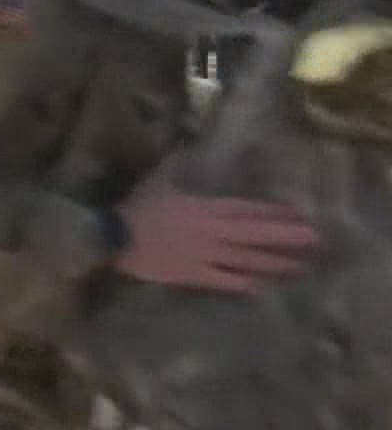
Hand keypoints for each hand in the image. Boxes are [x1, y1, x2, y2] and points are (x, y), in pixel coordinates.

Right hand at [113, 179, 320, 293]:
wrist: (113, 239)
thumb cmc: (136, 207)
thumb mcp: (159, 180)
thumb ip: (177, 164)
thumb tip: (189, 143)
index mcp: (204, 208)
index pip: (246, 210)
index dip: (273, 213)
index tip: (300, 214)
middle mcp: (212, 233)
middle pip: (255, 235)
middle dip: (287, 236)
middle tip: (316, 239)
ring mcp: (205, 256)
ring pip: (247, 260)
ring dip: (275, 262)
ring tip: (301, 266)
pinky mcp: (194, 275)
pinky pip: (225, 281)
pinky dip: (245, 283)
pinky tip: (264, 286)